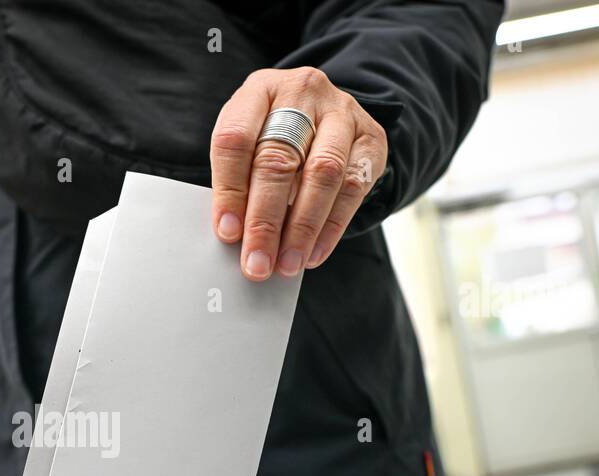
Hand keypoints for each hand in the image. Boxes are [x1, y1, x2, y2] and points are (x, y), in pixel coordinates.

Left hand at [210, 67, 387, 280]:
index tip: (227, 234)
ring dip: (302, 227)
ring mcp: (342, 111)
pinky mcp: (372, 137)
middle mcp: (302, 92)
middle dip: (265, 220)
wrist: (326, 114)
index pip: (236, 139)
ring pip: (322, 172)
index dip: (229, 191)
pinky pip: (354, 186)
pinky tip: (314, 253)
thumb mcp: (249, 143)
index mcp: (259, 90)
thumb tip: (235, 238)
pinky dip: (332, 226)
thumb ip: (238, 181)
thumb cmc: (274, 134)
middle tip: (256, 262)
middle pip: (279, 159)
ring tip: (287, 263)